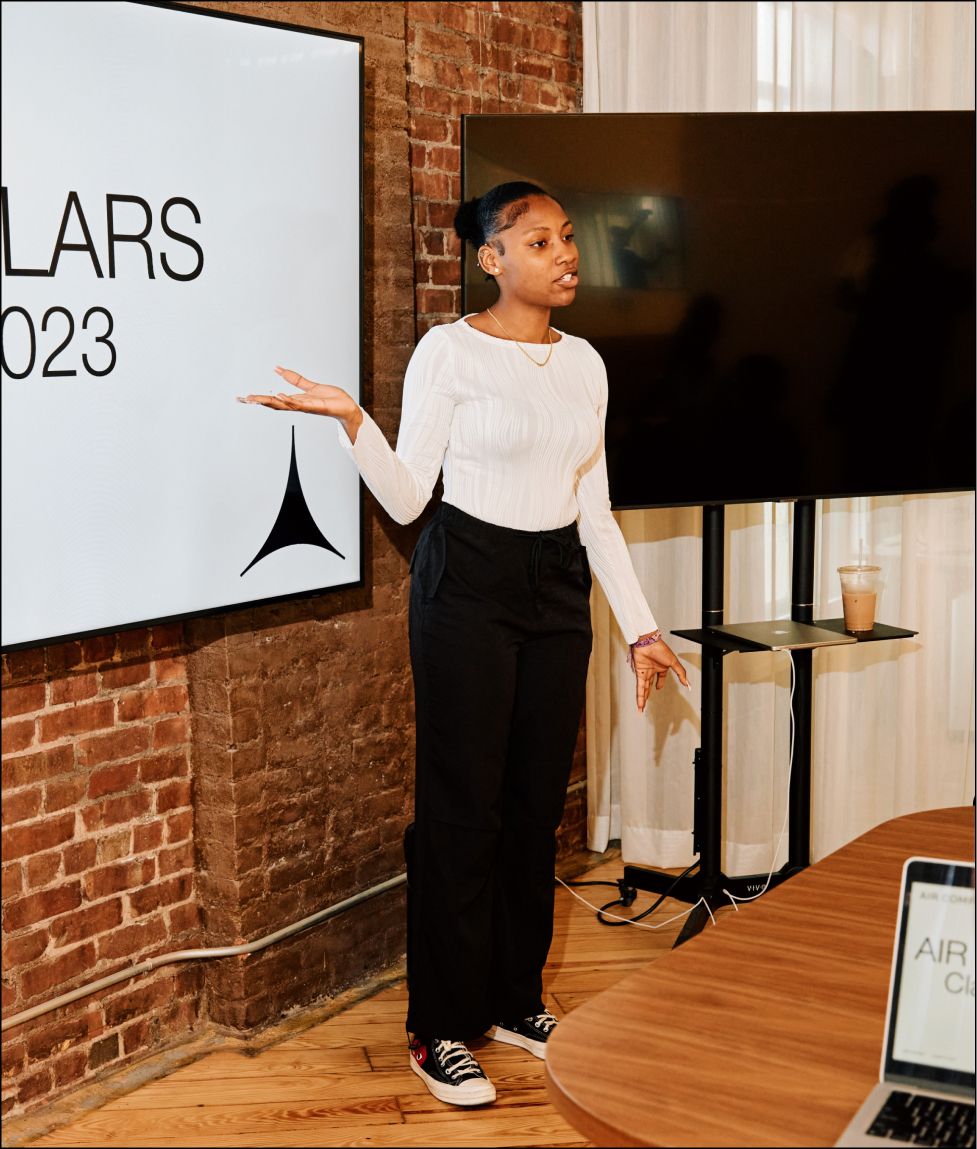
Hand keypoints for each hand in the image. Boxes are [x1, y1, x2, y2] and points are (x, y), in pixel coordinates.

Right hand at [238, 368, 362, 440]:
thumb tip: (277, 368)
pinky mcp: (314, 406)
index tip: (242, 398)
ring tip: (253, 398)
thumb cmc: (331, 398)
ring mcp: (305, 407)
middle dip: (257, 402)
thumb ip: (294, 378)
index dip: (257, 398)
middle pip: (273, 403)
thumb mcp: (309, 385)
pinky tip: (279, 395)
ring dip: (268, 401)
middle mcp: (297, 405)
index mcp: (294, 400)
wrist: (347, 407)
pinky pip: (298, 404)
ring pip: (282, 405)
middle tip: (241, 399)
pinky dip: (288, 400)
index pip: (272, 399)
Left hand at [631, 636, 689, 712]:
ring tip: (641, 708)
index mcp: (661, 667)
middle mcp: (652, 670)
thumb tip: (688, 684)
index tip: (659, 688)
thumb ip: (681, 673)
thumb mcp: (674, 662)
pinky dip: (640, 695)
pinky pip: (640, 686)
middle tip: (646, 704)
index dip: (660, 683)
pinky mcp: (639, 673)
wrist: (648, 642)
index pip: (661, 677)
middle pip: (649, 685)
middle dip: (648, 695)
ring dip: (643, 698)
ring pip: (644, 688)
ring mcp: (645, 671)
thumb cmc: (660, 649)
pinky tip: (640, 702)